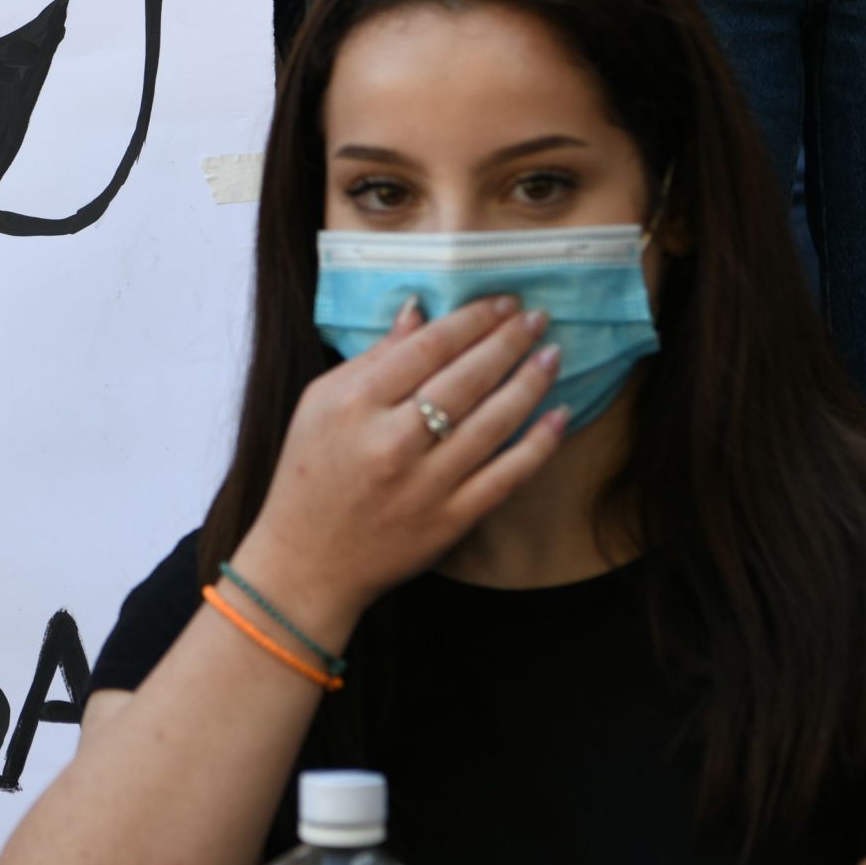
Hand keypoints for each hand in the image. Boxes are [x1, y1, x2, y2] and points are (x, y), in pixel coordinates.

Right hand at [228, 296, 566, 644]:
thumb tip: (418, 311)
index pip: (428, 347)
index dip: (472, 320)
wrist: (306, 561)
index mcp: (355, 404)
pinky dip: (538, 445)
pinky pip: (505, 476)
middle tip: (537, 317)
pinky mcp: (449, 520)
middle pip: (467, 379)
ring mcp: (425, 484)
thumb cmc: (309, 474)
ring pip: (493, 422)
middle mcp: (392, 441)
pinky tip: (559, 415)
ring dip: (530, 383)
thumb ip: (372, 357)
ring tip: (552, 354)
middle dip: (509, 341)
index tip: (501, 302)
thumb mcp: (320, 403)